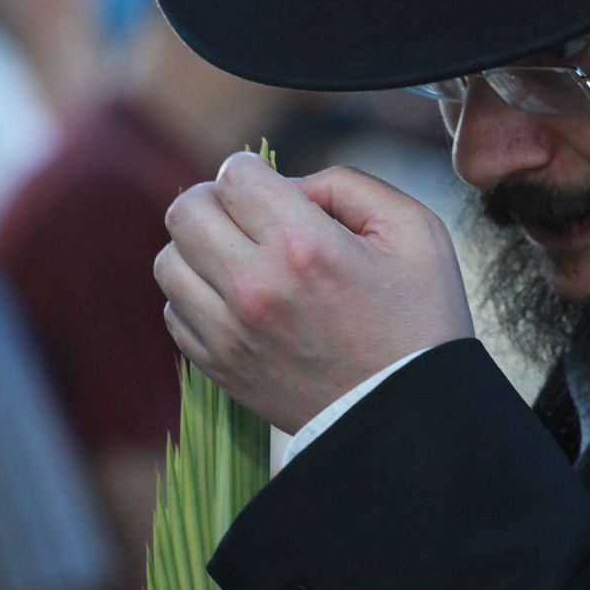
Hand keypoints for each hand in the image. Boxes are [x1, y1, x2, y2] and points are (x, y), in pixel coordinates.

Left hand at [155, 154, 473, 432]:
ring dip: (199, 250)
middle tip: (249, 218)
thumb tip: (286, 184)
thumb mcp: (414, 231)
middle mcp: (256, 288)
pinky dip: (197, 298)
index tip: (274, 191)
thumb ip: (347, 185)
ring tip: (239, 261)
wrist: (409, 418)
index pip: (233, 174)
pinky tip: (236, 302)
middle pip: (185, 212)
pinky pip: (175, 313)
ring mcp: (231, 333)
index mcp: (304, 247)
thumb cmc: (420, 321)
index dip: (253, 171)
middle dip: (216, 201)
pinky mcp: (221, 368)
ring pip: (169, 262)